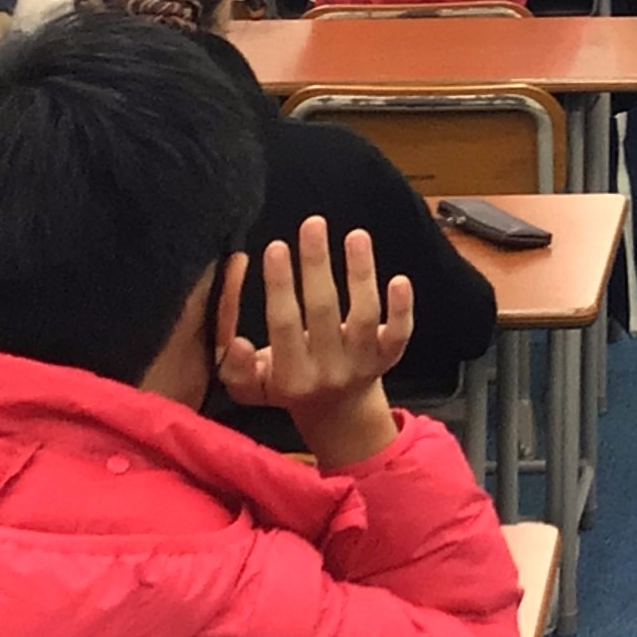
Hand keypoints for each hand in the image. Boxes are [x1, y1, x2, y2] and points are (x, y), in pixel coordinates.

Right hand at [213, 217, 410, 466]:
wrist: (338, 413)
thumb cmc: (286, 385)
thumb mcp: (252, 387)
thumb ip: (235, 367)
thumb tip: (234, 342)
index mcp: (290, 377)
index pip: (284, 324)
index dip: (280, 285)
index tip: (276, 246)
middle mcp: (328, 371)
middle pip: (323, 312)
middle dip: (316, 265)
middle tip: (312, 224)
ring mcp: (362, 363)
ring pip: (364, 316)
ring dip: (360, 273)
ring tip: (356, 235)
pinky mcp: (389, 356)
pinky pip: (399, 333)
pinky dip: (401, 308)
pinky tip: (400, 278)